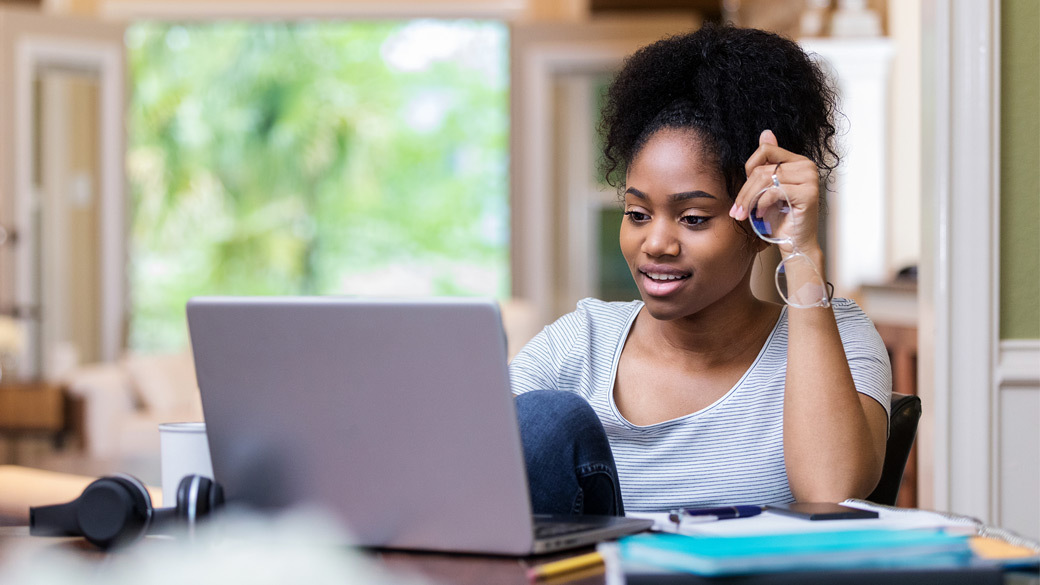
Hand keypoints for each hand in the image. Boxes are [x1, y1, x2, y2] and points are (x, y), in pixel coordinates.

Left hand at [729, 130, 821, 255]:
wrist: (794, 243)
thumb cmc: (780, 218)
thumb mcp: (767, 188)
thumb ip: (766, 164)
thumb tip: (766, 133)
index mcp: (798, 161)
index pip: (766, 150)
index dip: (749, 168)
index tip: (743, 190)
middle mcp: (807, 166)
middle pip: (762, 168)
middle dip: (744, 191)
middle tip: (736, 210)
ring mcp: (810, 179)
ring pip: (765, 179)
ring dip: (749, 199)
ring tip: (745, 214)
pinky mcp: (808, 193)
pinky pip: (774, 191)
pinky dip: (761, 203)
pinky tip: (759, 214)